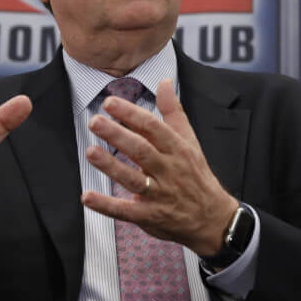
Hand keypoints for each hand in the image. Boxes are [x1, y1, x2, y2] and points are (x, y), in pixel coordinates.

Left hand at [81, 79, 237, 255]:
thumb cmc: (196, 176)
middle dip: (117, 135)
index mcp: (177, 149)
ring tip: (91, 152)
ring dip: (111, 166)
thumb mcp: (190, 141)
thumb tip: (164, 82)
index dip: (131, 114)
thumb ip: (173, 111)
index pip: (153, 128)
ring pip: (133, 179)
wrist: (213, 218)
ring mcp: (159, 195)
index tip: (110, 103)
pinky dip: (106, 205)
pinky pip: (126, 211)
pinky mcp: (150, 216)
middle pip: (141, 150)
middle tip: (96, 121)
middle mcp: (168, 171)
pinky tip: (87, 197)